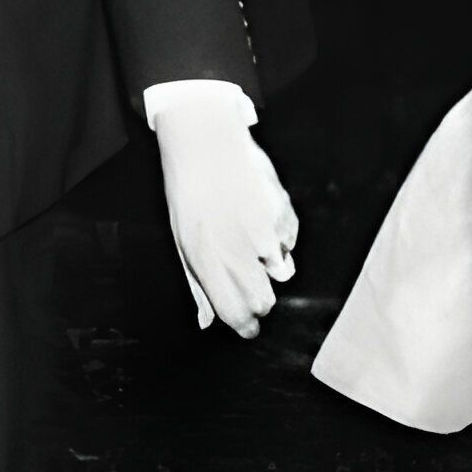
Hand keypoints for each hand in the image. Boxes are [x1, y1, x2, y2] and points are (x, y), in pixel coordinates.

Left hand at [152, 95, 297, 338]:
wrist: (205, 144)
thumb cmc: (189, 195)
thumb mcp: (181, 241)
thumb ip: (197, 285)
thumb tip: (206, 322)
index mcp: (206, 261)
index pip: (234, 312)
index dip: (245, 325)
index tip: (248, 327)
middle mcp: (237, 251)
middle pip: (263, 301)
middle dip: (259, 301)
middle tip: (250, 283)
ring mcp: (263, 232)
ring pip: (283, 272)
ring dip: (272, 266)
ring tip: (250, 237)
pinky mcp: (283, 214)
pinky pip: (290, 242)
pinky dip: (280, 237)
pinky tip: (259, 215)